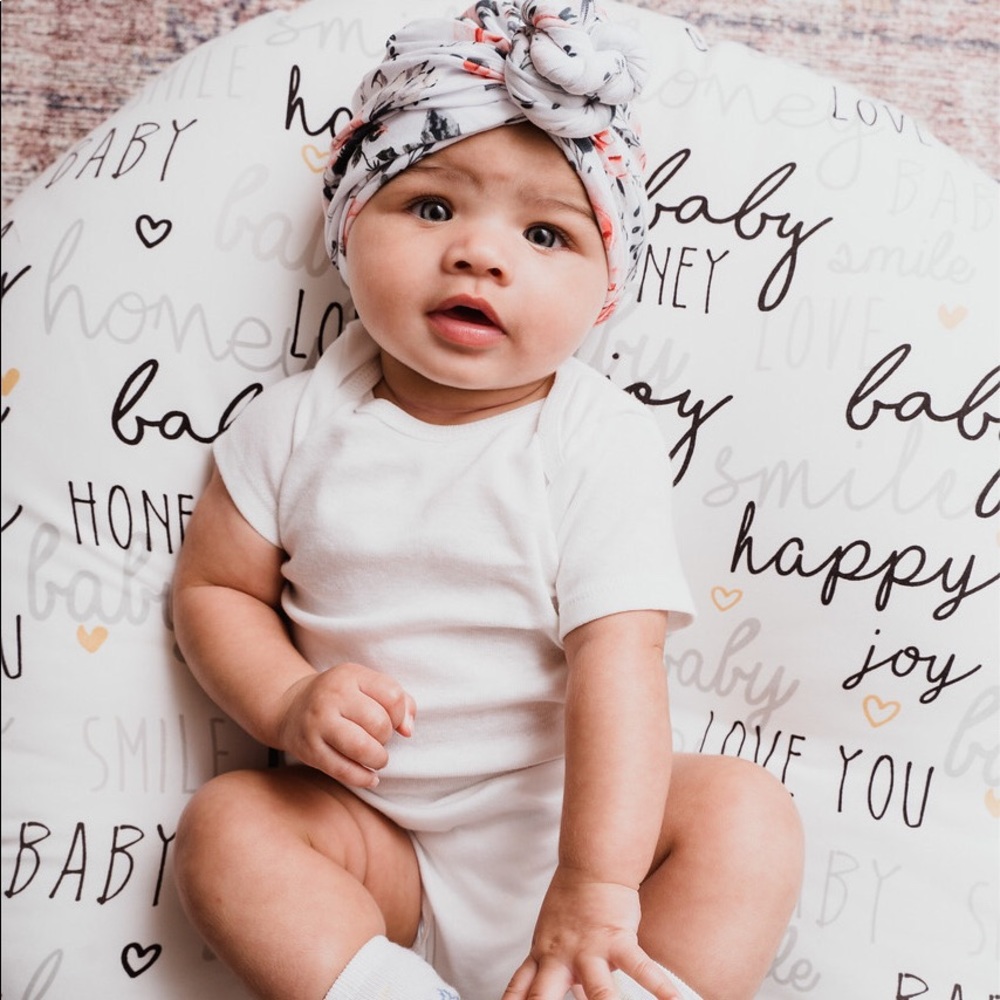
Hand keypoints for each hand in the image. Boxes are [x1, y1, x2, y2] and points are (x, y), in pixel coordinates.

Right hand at [275, 661, 414, 788]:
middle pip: (380, 723)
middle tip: (379, 739)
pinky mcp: (309, 749)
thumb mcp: (366, 685)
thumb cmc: (341, 697)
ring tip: (377, 759)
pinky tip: (370, 777)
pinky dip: (364, 778)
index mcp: (351, 675)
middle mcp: (333, 696)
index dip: (400, 714)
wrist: (290, 706)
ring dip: (379, 759)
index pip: (393, 696)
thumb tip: (408, 730)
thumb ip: (399, 701)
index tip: (393, 721)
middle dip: (387, 737)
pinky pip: (344, 771)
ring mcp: (318, 723)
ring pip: (362, 748)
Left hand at [502, 867, 680, 999]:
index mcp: (543, 957)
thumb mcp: (553, 937)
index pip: (520, 991)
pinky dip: (660, 986)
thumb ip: (558, 970)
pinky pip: (640, 967)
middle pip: (543, 996)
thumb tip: (574, 997)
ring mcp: (589, 950)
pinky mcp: (617, 940)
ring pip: (596, 989)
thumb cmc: (573, 902)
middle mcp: (561, 958)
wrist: (591, 864)